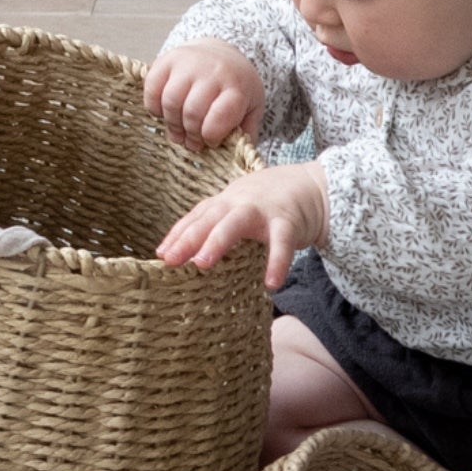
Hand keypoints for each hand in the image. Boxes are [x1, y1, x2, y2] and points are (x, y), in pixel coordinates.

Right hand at [143, 39, 264, 148]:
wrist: (220, 53)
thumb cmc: (235, 86)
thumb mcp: (251, 108)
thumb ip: (246, 133)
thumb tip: (237, 156)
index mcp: (236, 86)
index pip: (220, 116)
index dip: (212, 136)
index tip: (211, 141)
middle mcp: (212, 71)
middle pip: (192, 112)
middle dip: (190, 135)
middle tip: (193, 142)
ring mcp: (187, 63)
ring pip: (170, 102)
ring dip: (172, 124)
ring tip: (179, 131)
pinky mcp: (166, 60)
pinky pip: (152, 89)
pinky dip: (154, 107)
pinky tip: (164, 112)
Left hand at [155, 161, 328, 289]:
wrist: (310, 186)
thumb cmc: (266, 204)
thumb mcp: (237, 209)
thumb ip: (214, 226)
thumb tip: (180, 253)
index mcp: (225, 202)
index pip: (197, 217)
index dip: (178, 235)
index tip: (161, 255)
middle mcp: (239, 203)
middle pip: (210, 217)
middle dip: (189, 237)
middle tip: (171, 259)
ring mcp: (263, 211)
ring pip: (236, 223)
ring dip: (217, 241)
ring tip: (202, 264)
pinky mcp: (288, 222)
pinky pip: (281, 243)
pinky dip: (276, 262)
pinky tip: (271, 283)